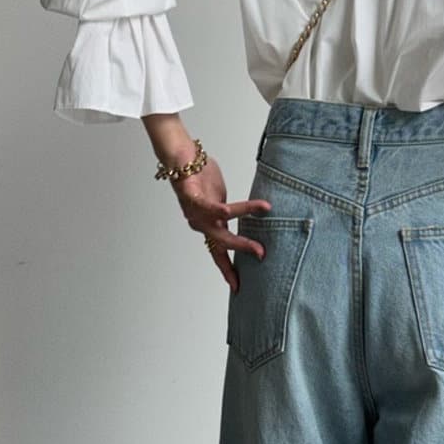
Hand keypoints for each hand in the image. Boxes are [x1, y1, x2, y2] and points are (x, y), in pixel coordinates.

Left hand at [170, 159, 271, 291]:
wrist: (181, 156)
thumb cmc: (200, 175)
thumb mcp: (220, 196)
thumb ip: (229, 209)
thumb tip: (242, 214)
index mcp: (207, 225)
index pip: (218, 252)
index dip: (227, 270)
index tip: (237, 287)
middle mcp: (200, 223)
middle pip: (221, 244)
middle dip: (241, 251)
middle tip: (261, 255)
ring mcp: (195, 213)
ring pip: (220, 226)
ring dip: (241, 230)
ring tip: (262, 225)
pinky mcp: (192, 198)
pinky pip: (208, 207)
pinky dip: (220, 210)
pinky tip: (229, 212)